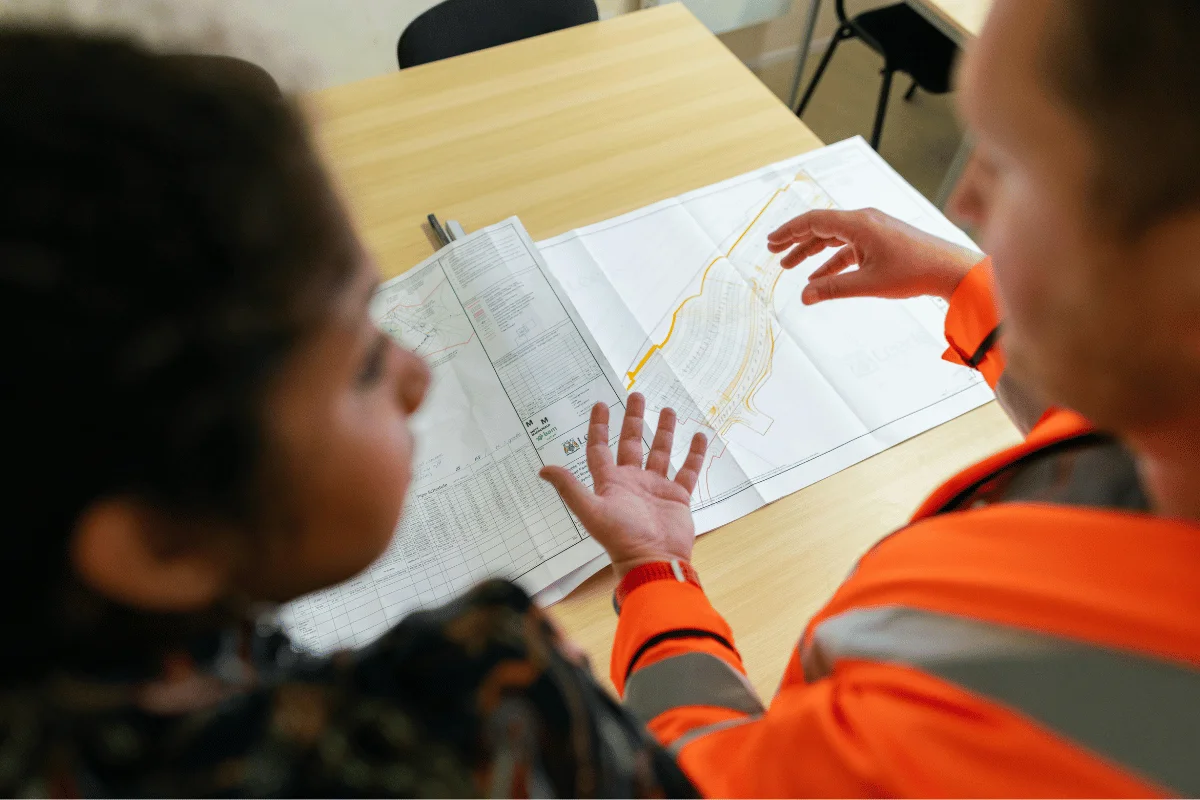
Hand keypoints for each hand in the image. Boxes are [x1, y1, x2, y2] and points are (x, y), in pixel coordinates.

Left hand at [539, 393, 706, 579]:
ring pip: (660, 452)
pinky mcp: (677, 496)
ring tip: (669, 409)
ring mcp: (656, 488)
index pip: (600, 449)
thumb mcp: (591, 510)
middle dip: (633, 419)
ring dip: (664, 431)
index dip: (598, 427)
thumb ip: (570, 488)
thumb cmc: (621, 536)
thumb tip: (543, 469)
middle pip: (631, 443)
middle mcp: (632, 482)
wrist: (653, 560)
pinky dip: (694, 454)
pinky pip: (688, 470)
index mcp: (610, 483)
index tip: (601, 404)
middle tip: (637, 395)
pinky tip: (700, 436)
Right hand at [767, 208, 982, 303]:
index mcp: (859, 224)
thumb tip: (804, 296)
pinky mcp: (881, 241)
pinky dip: (832, 260)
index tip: (771, 241)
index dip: (789, 231)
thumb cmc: (915, 271)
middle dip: (795, 240)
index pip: (814, 221)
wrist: (949, 270)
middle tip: (773, 250)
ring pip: (834, 238)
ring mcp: (873, 230)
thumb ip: (833, 289)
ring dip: (812, 252)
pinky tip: (819, 277)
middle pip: (821, 227)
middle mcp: (864, 221)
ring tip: (790, 266)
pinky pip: (848, 248)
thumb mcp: (868, 283)